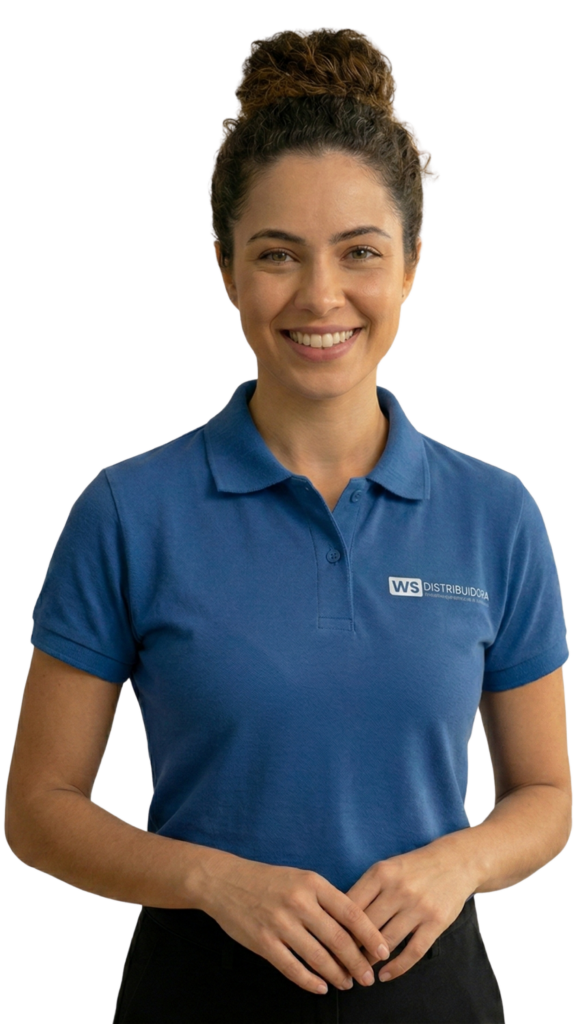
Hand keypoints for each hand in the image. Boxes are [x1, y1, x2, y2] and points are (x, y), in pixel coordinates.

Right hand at [203, 855, 389, 994]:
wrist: (225, 881)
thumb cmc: (269, 880)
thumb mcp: (301, 878)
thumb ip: (326, 900)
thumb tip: (355, 929)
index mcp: (313, 883)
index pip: (351, 912)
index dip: (370, 935)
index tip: (383, 951)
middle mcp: (299, 902)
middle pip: (338, 939)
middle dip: (358, 963)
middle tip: (369, 977)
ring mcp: (280, 923)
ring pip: (318, 957)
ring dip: (337, 975)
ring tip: (348, 984)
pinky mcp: (264, 942)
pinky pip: (293, 968)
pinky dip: (310, 982)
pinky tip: (321, 987)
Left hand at [345, 838, 476, 982]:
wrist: (456, 861)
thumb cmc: (413, 867)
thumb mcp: (386, 868)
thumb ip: (366, 889)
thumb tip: (338, 918)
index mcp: (381, 873)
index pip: (351, 905)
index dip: (337, 926)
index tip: (328, 942)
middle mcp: (398, 889)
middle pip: (366, 926)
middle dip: (351, 948)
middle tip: (340, 963)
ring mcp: (418, 907)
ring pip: (386, 941)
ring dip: (370, 960)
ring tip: (360, 971)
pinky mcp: (436, 922)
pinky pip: (413, 951)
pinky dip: (397, 968)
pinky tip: (385, 975)